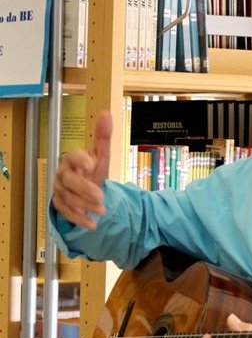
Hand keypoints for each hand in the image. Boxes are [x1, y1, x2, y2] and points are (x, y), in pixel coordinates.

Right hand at [51, 110, 112, 229]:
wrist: (86, 188)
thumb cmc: (92, 169)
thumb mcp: (101, 154)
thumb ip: (103, 136)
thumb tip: (106, 113)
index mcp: (72, 159)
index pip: (73, 156)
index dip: (81, 160)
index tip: (93, 165)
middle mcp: (63, 174)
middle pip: (69, 181)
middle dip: (84, 189)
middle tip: (100, 196)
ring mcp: (59, 190)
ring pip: (68, 198)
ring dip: (85, 206)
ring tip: (101, 211)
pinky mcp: (60, 205)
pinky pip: (66, 213)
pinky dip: (79, 219)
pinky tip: (92, 224)